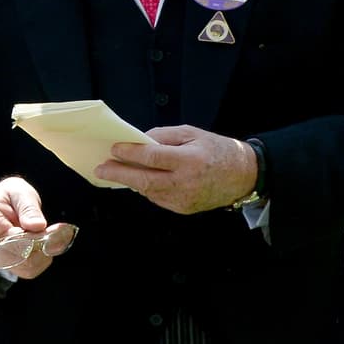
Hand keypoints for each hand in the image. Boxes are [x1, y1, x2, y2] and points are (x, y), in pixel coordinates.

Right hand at [0, 178, 66, 280]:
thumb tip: (37, 225)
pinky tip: (50, 239)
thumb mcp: (20, 192)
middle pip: (8, 255)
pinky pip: (35, 267)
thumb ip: (28, 207)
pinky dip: (47, 254)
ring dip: (41, 251)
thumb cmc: (13, 197)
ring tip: (50, 231)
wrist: (16, 204)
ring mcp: (6, 256)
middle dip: (29, 244)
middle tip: (42, 227)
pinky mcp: (20, 263)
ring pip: (24, 266)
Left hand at [95, 127, 257, 213]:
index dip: (130, 153)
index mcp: (189, 160)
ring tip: (117, 172)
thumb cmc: (218, 150)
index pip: (152, 157)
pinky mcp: (184, 209)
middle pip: (144, 180)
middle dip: (120, 174)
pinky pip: (159, 198)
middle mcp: (186, 182)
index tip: (114, 149)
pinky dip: (148, 188)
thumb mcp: (193, 133)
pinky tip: (142, 180)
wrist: (243, 176)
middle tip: (101, 169)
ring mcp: (184, 199)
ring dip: (132, 182)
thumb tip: (139, 142)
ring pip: (149, 191)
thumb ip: (164, 136)